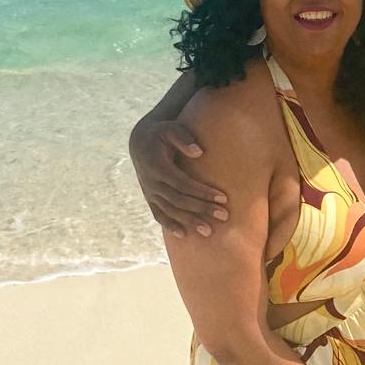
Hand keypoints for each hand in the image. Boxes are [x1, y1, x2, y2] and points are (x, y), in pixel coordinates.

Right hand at [129, 118, 227, 237]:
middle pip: (179, 200)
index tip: (223, 198)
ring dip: (189, 222)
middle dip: (202, 209)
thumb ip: (184, 138)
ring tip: (209, 231)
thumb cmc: (162, 133)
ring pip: (170, 211)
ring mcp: (149, 192)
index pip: (183, 184)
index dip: (202, 192)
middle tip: (224, 216)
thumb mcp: (170, 129)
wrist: (140, 142)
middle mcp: (151, 182)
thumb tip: (199, 152)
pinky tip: (183, 235)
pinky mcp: (150, 198)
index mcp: (157, 166)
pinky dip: (170, 225)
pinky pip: (158, 215)